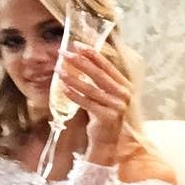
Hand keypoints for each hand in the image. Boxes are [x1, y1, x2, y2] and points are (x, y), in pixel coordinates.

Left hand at [56, 46, 131, 166]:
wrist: (107, 140)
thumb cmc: (103, 114)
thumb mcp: (104, 94)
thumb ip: (98, 78)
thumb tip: (79, 57)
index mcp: (125, 85)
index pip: (107, 65)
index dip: (92, 54)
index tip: (77, 45)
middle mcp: (124, 94)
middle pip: (99, 74)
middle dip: (79, 62)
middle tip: (64, 54)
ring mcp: (117, 106)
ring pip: (91, 88)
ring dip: (73, 78)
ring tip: (59, 71)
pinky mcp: (108, 117)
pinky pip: (87, 103)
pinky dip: (75, 95)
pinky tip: (64, 89)